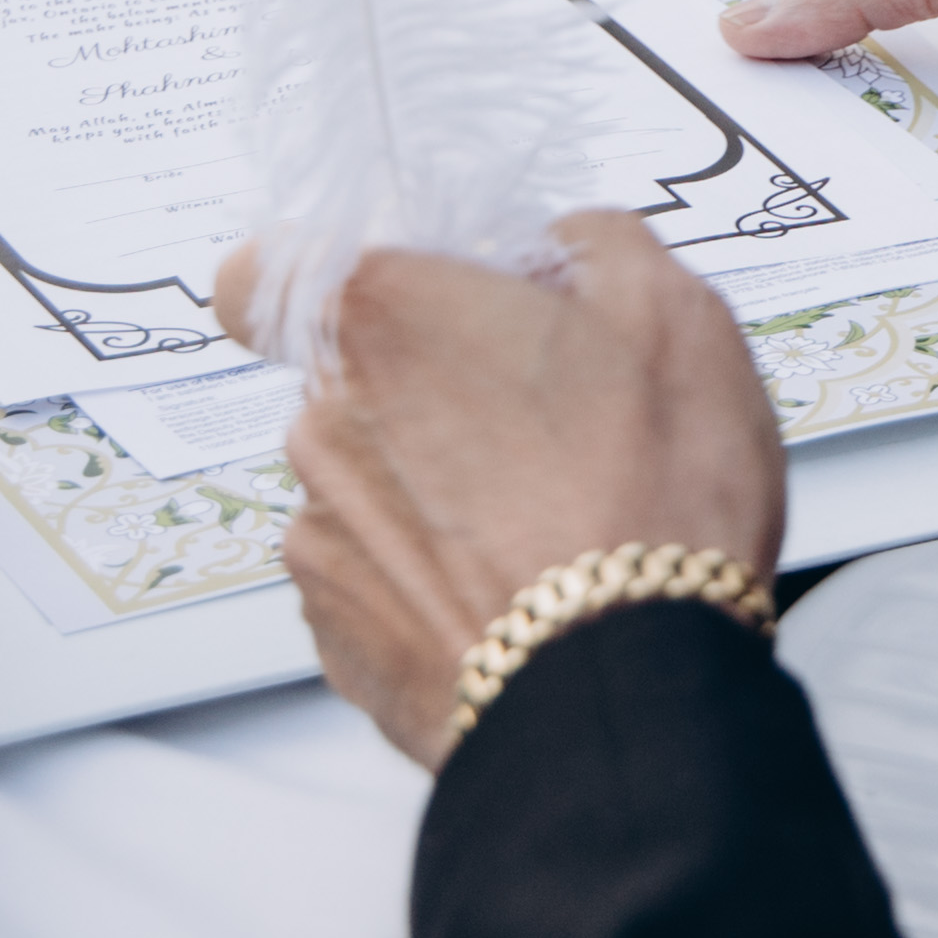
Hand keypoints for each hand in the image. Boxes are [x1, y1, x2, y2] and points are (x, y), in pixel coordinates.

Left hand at [215, 212, 785, 769]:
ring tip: (548, 525)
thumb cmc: (647, 504)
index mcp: (384, 318)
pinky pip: (376, 578)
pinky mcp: (335, 633)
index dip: (326, 291)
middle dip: (432, 392)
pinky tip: (518, 592)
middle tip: (543, 425)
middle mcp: (324, 419)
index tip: (406, 311)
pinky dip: (433, 580)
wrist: (624, 693)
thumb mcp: (674, 315)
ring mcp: (322, 532)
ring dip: (436, 493)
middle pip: (351, 380)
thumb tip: (562, 250)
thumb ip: (595, 244)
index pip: (263, 275)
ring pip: (368, 483)